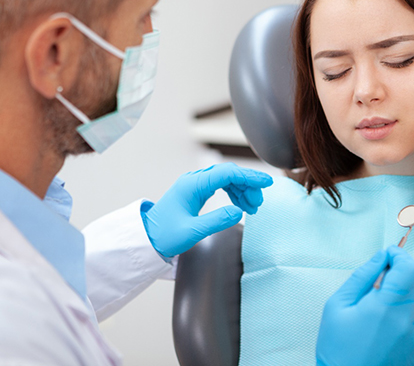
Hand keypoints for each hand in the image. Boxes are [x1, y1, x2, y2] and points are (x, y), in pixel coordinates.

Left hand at [141, 163, 272, 256]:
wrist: (147, 239)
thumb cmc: (165, 236)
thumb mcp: (192, 232)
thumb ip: (216, 221)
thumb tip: (239, 212)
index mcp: (193, 185)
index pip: (227, 173)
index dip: (249, 176)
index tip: (266, 182)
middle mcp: (194, 180)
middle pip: (229, 174)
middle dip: (248, 185)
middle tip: (258, 204)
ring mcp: (195, 185)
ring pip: (226, 179)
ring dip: (242, 190)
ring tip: (252, 207)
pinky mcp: (196, 192)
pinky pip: (220, 186)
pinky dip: (234, 193)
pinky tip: (241, 205)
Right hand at [316, 246, 413, 365]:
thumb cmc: (338, 349)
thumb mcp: (338, 305)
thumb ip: (362, 276)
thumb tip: (380, 257)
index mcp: (387, 307)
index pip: (410, 268)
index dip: (399, 255)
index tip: (387, 254)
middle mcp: (408, 319)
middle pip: (413, 280)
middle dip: (395, 273)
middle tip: (373, 282)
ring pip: (413, 297)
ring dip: (397, 293)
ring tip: (371, 308)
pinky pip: (413, 315)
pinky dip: (399, 310)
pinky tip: (379, 323)